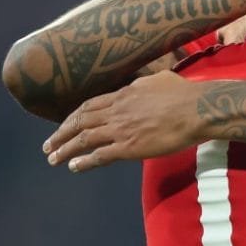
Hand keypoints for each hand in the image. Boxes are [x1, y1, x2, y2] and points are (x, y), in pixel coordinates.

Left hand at [43, 71, 203, 171]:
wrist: (197, 109)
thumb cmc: (185, 94)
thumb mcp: (159, 79)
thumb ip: (144, 84)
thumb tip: (140, 84)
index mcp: (123, 94)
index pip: (89, 105)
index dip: (73, 116)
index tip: (65, 124)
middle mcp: (117, 111)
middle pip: (80, 121)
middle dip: (61, 133)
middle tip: (48, 144)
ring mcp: (122, 129)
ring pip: (84, 139)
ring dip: (65, 149)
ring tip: (52, 157)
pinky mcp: (130, 147)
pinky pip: (100, 155)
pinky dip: (84, 161)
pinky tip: (73, 166)